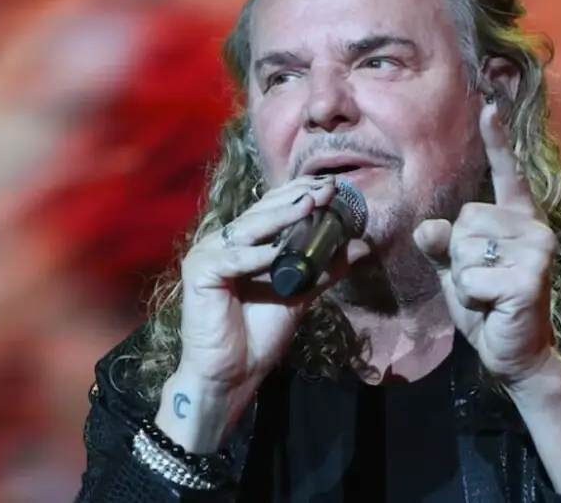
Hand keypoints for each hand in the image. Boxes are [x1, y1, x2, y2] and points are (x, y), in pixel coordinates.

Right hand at [174, 174, 341, 392]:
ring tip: (309, 205)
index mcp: (246, 242)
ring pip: (250, 230)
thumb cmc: (260, 333)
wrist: (234, 373)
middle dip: (297, 199)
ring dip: (281, 217)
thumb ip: (324, 269)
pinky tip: (276, 252)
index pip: (273, 209)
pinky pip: (231, 260)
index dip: (301, 194)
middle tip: (328, 189)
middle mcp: (225, 242)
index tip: (333, 187)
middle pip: (263, 212)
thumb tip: (361, 246)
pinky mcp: (199, 273)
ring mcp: (209, 254)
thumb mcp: (300, 294)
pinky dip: (255, 257)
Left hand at [412, 98, 558, 384]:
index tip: (491, 107)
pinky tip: (493, 306)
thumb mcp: (457, 269)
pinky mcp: (530, 278)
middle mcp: (534, 227)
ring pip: (465, 249)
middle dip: (459, 255)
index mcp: (518, 217)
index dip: (496, 140)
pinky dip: (470, 298)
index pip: (507, 172)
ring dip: (464, 279)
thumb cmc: (487, 304)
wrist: (515, 352)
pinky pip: (470, 278)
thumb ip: (442, 245)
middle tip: (484, 281)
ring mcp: (538, 250)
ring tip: (488, 293)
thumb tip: (428, 229)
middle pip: (464, 219)